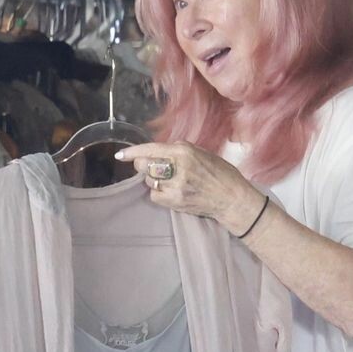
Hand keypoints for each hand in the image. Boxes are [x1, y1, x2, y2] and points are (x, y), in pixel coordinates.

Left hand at [116, 140, 265, 235]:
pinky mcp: (174, 201)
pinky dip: (159, 192)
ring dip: (154, 179)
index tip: (121, 155)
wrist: (231, 198)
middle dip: (144, 165)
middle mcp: (177, 167)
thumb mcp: (201, 153)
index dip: (133, 152)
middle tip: (153, 167)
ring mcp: (175, 186)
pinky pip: (154, 195)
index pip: (151, 150)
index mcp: (184, 151)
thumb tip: (158, 152)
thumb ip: (179, 150)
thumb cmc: (220, 173)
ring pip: (149, 180)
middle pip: (145, 166)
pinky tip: (171, 191)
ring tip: (170, 180)